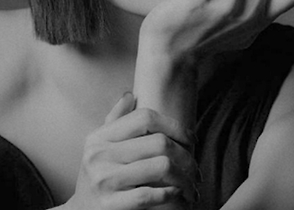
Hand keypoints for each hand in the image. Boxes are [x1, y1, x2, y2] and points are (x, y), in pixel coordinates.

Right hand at [65, 93, 197, 209]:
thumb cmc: (98, 177)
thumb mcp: (99, 147)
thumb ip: (114, 121)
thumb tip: (130, 95)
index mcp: (99, 137)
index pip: (145, 117)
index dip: (174, 125)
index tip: (191, 139)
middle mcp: (99, 155)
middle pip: (159, 142)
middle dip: (186, 157)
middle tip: (196, 169)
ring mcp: (104, 180)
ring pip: (162, 167)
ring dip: (185, 179)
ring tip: (191, 186)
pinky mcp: (110, 205)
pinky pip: (151, 195)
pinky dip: (172, 195)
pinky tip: (178, 196)